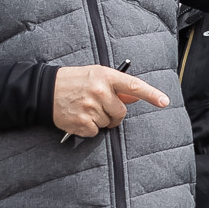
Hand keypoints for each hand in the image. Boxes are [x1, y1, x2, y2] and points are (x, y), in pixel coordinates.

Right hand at [53, 65, 168, 137]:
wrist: (44, 89)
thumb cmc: (75, 81)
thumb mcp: (96, 76)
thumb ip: (118, 87)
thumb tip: (136, 96)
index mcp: (105, 76)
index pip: (134, 86)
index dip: (151, 94)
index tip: (164, 101)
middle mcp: (99, 91)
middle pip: (121, 113)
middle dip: (113, 113)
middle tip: (98, 106)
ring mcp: (89, 107)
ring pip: (108, 123)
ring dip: (99, 120)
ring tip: (84, 108)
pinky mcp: (80, 122)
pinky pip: (94, 132)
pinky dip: (88, 128)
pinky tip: (78, 117)